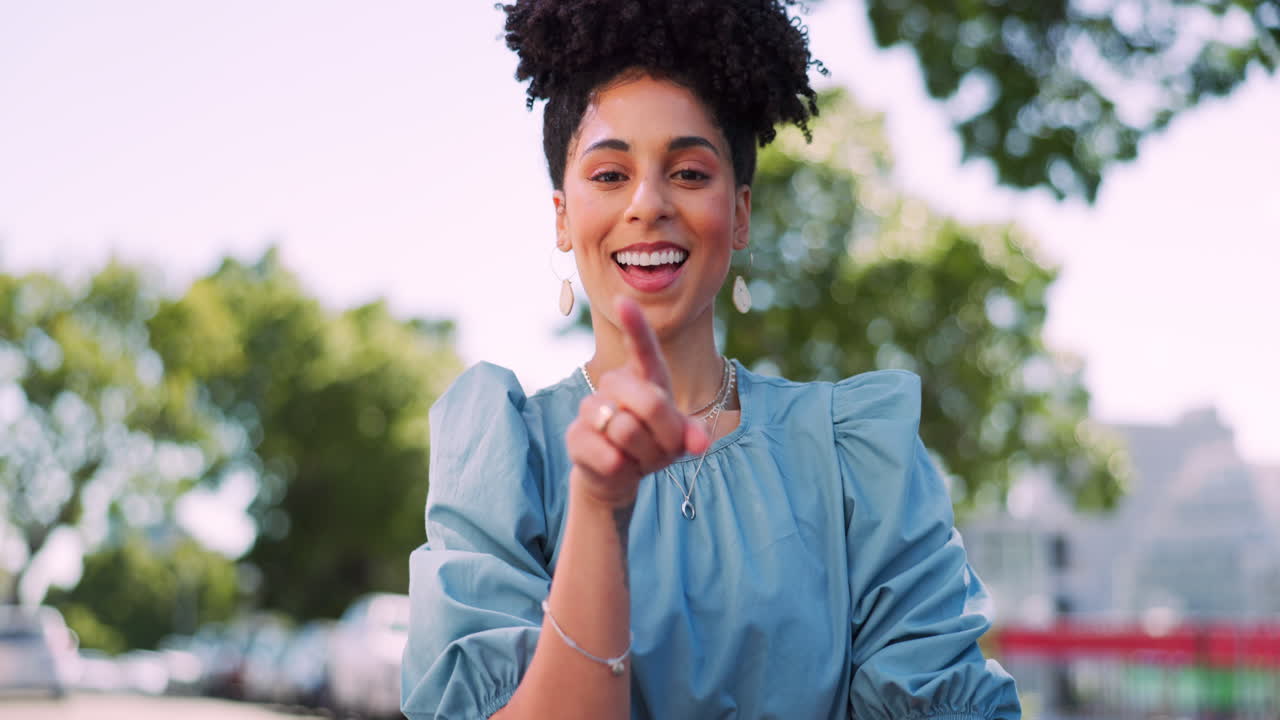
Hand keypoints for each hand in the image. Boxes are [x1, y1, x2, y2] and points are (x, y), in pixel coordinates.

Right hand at [565, 297, 710, 507]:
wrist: (615, 474)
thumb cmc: (652, 444)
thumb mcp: (679, 438)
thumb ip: (693, 433)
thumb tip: (699, 442)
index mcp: (645, 377)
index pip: (644, 348)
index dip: (636, 326)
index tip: (624, 302)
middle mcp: (615, 384)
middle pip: (650, 402)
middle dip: (666, 435)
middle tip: (663, 449)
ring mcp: (591, 408)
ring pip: (628, 431)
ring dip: (644, 455)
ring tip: (637, 455)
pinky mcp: (574, 435)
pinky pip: (609, 456)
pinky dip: (622, 469)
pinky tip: (617, 466)